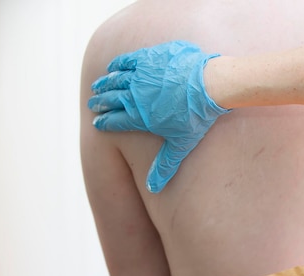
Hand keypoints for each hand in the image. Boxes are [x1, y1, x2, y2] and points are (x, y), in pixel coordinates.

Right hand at [88, 40, 229, 192]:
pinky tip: (112, 67)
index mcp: (140, 116)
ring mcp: (141, 75)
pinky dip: (117, 65)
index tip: (97, 124)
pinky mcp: (150, 58)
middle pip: (112, 99)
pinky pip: (127, 60)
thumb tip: (152, 189)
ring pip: (116, 79)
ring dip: (104, 84)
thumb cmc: (198, 117)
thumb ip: (165, 165)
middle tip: (92, 104)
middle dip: (100, 103)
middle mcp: (136, 95)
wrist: (210, 85)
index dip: (105, 123)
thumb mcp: (181, 144)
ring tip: (97, 87)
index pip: (115, 121)